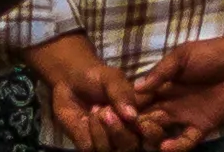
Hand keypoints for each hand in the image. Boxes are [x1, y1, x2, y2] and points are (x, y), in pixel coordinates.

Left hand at [24, 32, 152, 151]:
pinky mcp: (89, 146)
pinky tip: (84, 118)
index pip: (155, 129)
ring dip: (103, 130)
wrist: (68, 81)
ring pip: (114, 150)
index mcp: (141, 113)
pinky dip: (89, 133)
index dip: (153, 130)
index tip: (143, 122)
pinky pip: (92, 149)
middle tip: (107, 111)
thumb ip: (123, 95)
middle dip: (121, 132)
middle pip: (133, 145)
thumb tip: (132, 117)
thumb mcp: (112, 78)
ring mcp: (109, 140)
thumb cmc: (96, 77)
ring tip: (96, 109)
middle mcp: (128, 130)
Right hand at [130, 27, 223, 145]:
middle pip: (144, 121)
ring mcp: (185, 117)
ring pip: (160, 134)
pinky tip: (165, 146)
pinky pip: (185, 142)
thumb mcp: (183, 56)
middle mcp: (169, 105)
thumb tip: (135, 87)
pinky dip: (174, 147)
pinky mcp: (201, 126)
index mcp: (162, 87)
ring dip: (151, 137)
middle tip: (126, 130)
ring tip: (147, 136)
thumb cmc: (212, 53)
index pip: (138, 101)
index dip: (125, 108)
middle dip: (134, 126)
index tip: (111, 114)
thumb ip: (161, 71)